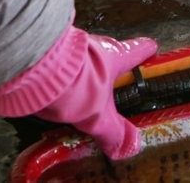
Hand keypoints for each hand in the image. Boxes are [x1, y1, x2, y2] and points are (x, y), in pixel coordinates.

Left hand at [0, 26, 157, 159]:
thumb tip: (129, 146)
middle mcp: (95, 46)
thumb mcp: (99, 116)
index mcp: (115, 58)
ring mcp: (71, 45)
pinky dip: (61, 73)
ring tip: (80, 88)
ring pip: (83, 56)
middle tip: (113, 75)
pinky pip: (60, 61)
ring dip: (83, 69)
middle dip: (110, 62)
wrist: (38, 70)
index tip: (151, 47)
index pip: (136, 51)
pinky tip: (56, 88)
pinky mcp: (49, 50)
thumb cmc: (77, 84)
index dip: (144, 50)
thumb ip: (113, 131)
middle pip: (108, 51)